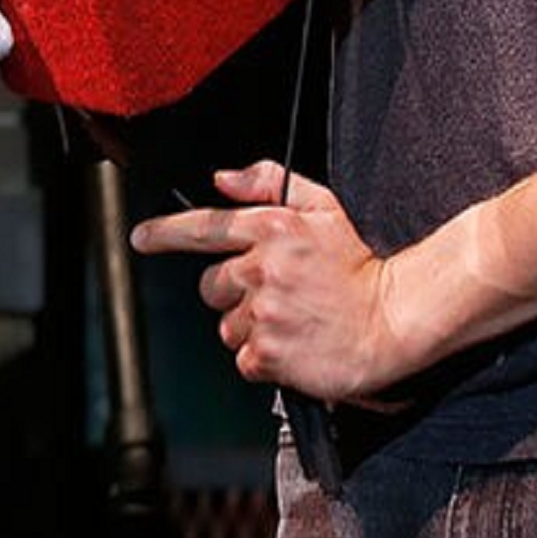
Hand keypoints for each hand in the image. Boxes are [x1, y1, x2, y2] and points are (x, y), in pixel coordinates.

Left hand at [130, 161, 414, 402]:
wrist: (395, 319)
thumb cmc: (360, 266)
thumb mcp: (323, 207)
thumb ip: (267, 182)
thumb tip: (223, 179)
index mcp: (271, 228)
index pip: (202, 226)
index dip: (164, 232)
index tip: (141, 237)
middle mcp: (262, 269)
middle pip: (210, 285)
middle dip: (232, 292)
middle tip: (273, 294)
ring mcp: (264, 313)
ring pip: (226, 325)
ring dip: (250, 326)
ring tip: (292, 319)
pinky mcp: (269, 353)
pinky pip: (244, 358)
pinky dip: (264, 358)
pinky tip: (294, 344)